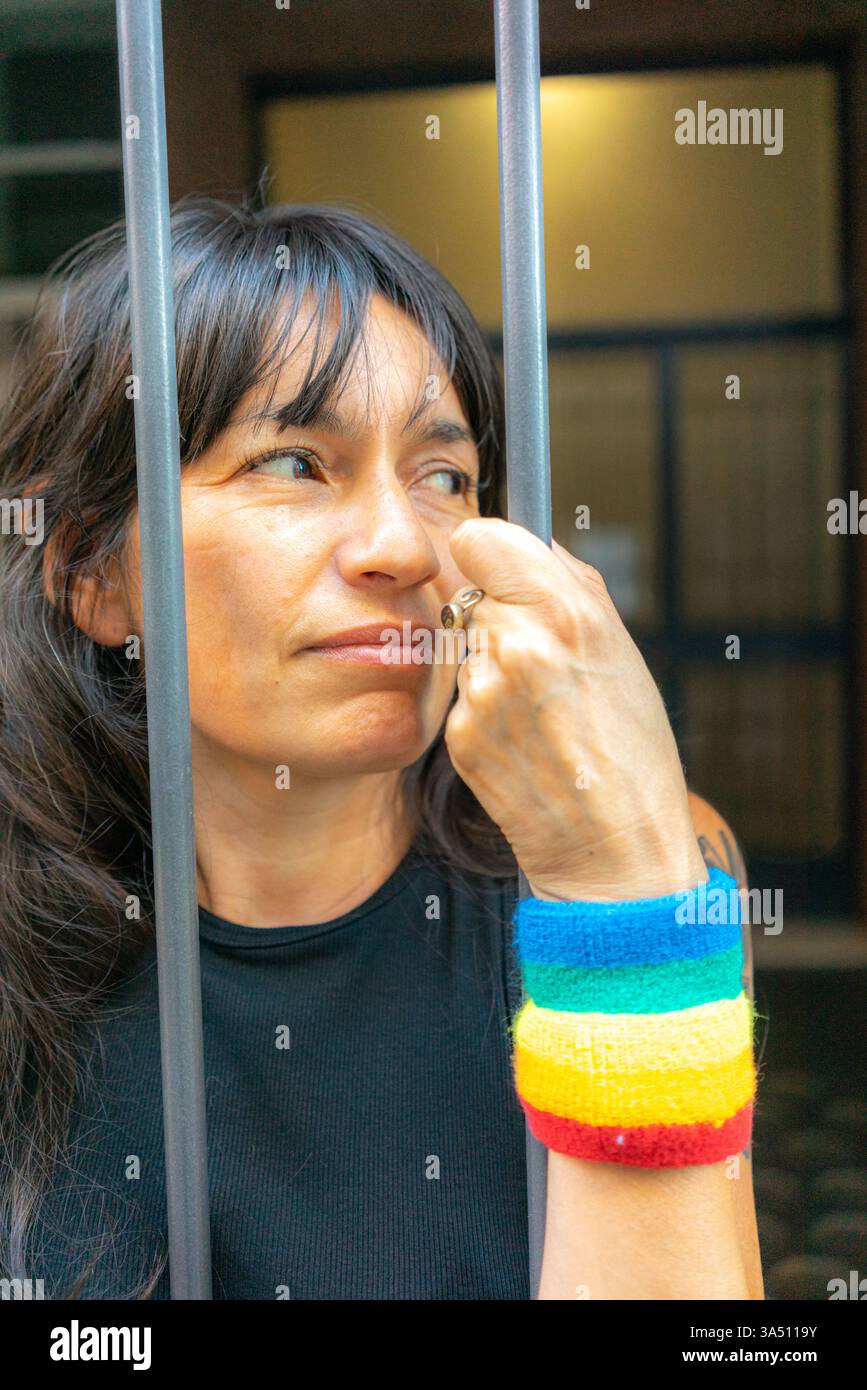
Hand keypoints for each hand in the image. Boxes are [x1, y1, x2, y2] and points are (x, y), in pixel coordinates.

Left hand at [443, 517, 707, 901]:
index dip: (493, 554)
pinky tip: (523, 739)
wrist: (615, 846)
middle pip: (470, 591)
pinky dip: (484, 709)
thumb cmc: (631, 747)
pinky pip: (461, 696)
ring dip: (490, 663)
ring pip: (464, 645)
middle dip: (498, 613)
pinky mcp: (459, 734)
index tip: (507, 574)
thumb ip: (570, 584)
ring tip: (539, 708)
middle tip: (540, 657)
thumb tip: (529, 541)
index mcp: (566, 613)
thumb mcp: (621, 650)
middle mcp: (516, 645)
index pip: (480, 537)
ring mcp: (481, 693)